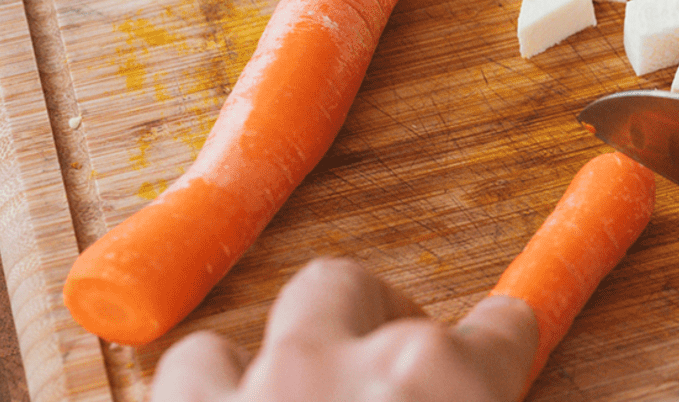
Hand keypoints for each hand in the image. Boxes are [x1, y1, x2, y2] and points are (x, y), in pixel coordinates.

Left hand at [152, 258, 538, 401]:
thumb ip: (479, 395)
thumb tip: (466, 384)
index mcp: (442, 384)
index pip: (499, 332)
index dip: (503, 336)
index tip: (505, 333)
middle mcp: (337, 371)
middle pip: (349, 288)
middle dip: (367, 318)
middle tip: (385, 375)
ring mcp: (243, 399)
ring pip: (228, 343)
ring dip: (255, 370)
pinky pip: (173, 390)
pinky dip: (201, 400)